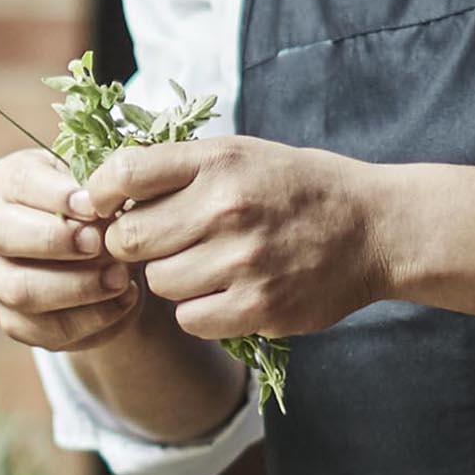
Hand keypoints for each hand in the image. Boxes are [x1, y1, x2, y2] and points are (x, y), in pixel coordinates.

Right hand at [0, 144, 140, 354]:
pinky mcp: (14, 320)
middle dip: (53, 240)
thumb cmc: (103, 206)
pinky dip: (90, 319)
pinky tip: (122, 301)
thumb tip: (102, 204)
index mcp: (8, 180)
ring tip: (121, 278)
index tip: (93, 206)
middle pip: (2, 234)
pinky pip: (44, 329)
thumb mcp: (103, 183)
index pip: (17, 182)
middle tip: (99, 243)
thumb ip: (102, 184)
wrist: (113, 258)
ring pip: (20, 289)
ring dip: (77, 286)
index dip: (54, 195)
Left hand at [81, 134, 390, 346]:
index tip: (103, 205)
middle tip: (160, 242)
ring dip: (172, 279)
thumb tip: (102, 189)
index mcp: (218, 161)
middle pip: (130, 238)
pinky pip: (190, 319)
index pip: (124, 173)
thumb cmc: (296, 189)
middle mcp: (227, 208)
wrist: (374, 227)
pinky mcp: (259, 307)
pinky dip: (200, 311)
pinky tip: (226, 292)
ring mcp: (244, 261)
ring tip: (207, 264)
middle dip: (134, 244)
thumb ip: (178, 168)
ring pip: (158, 283)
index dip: (100, 193)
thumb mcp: (241, 154)